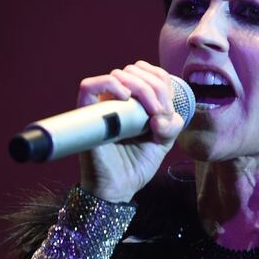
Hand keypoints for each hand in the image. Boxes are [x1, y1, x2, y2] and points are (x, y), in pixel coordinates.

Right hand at [76, 61, 183, 202]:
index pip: (149, 73)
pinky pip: (89, 86)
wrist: (118, 187)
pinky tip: (126, 98)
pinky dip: (110, 85)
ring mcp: (101, 104)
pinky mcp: (86, 114)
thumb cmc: (137, 164)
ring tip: (149, 112)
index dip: (163, 85)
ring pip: (118, 75)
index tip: (167, 110)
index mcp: (135, 101)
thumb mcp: (164, 141)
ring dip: (141, 88)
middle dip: (155, 89)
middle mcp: (116, 98)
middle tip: (159, 114)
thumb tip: (160, 114)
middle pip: (136, 71)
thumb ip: (171, 124)